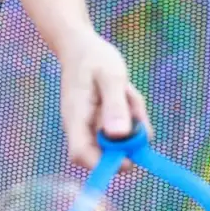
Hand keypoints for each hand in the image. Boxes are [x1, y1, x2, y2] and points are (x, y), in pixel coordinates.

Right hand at [58, 32, 150, 167]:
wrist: (82, 46)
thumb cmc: (94, 58)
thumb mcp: (111, 76)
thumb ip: (115, 105)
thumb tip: (119, 136)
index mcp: (76, 117)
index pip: (81, 154)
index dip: (104, 163)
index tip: (131, 158)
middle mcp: (80, 126)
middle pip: (105, 151)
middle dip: (129, 138)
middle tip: (132, 103)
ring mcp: (91, 125)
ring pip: (120, 137)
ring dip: (133, 119)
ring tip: (127, 90)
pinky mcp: (102, 121)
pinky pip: (125, 125)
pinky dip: (133, 112)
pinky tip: (126, 91)